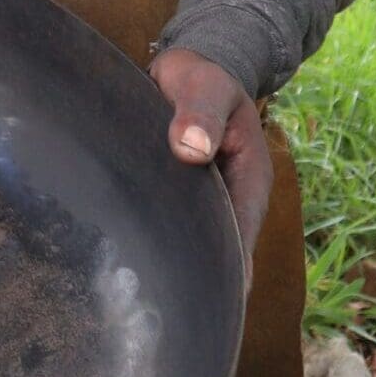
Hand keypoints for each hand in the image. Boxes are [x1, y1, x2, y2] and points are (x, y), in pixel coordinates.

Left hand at [148, 48, 273, 283]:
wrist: (189, 67)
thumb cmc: (204, 77)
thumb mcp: (206, 87)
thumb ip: (199, 113)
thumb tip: (191, 149)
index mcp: (249, 180)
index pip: (240, 234)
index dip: (227, 268)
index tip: (210, 301)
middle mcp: (230, 196)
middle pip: (217, 246)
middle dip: (197, 274)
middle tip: (165, 309)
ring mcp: (204, 197)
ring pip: (191, 237)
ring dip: (174, 258)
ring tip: (144, 296)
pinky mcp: (176, 193)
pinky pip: (170, 221)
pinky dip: (155, 236)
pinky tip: (126, 257)